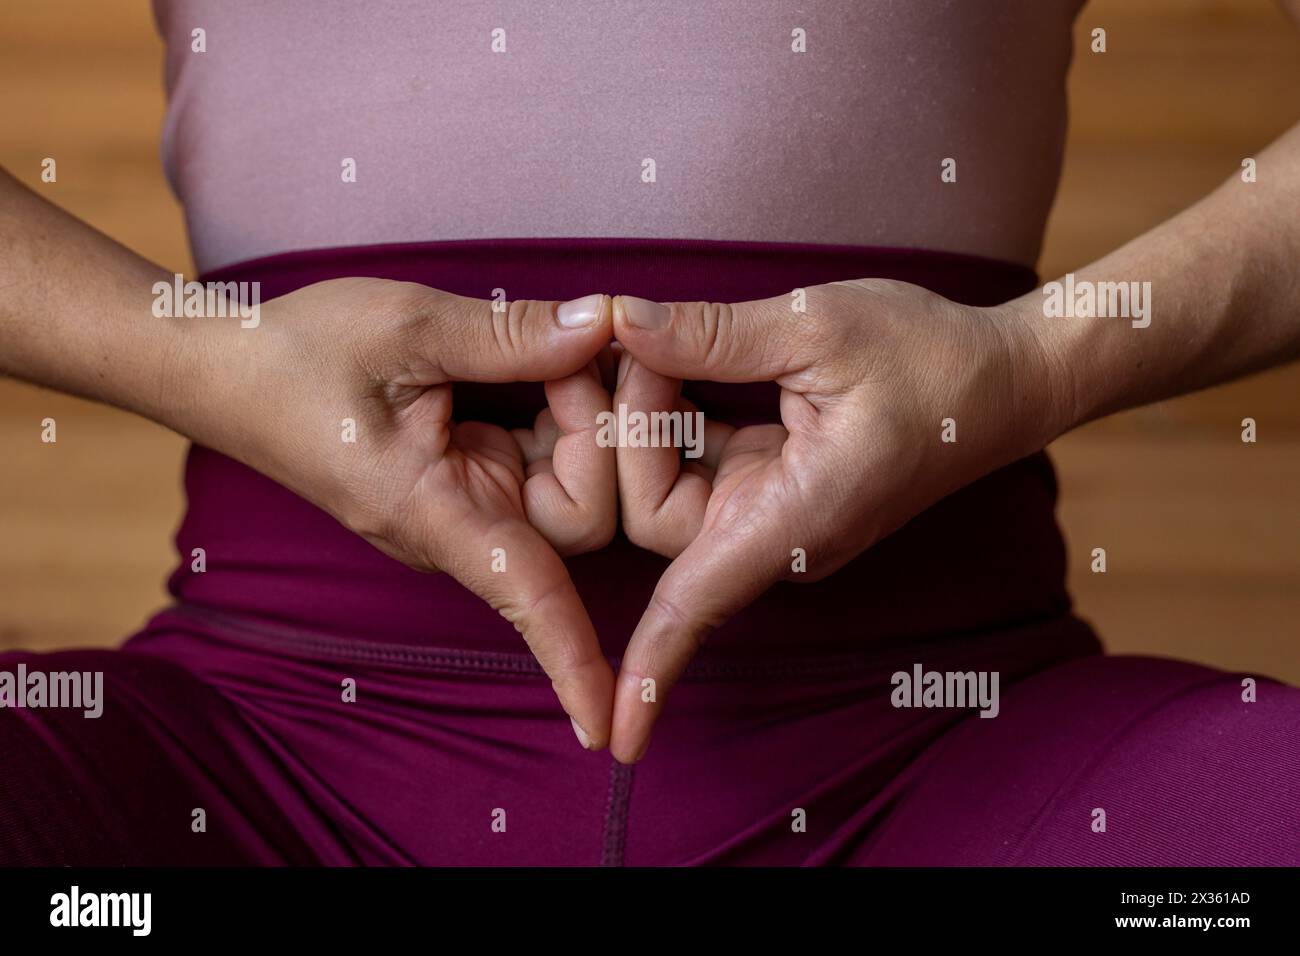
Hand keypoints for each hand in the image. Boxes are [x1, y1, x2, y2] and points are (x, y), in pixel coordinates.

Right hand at [198, 278, 618, 747]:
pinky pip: (550, 450)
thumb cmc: (299, 356)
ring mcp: (472, 499)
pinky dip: (561, 401)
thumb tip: (600, 324)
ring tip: (558, 339)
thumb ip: (508, 334)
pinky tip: (548, 355)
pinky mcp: (477, 470)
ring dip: (583, 406)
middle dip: (601, 427)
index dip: (573, 658)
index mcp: (434, 513)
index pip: (525, 596)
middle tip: (579, 343)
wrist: (233, 368)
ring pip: (575, 477)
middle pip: (585, 513)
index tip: (607, 733)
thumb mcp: (406, 328)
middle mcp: (462, 524)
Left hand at [608, 279, 1066, 761]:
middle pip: (653, 515)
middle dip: (628, 429)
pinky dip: (674, 416)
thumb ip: (715, 334)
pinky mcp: (773, 490)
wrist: (1004, 378)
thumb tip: (623, 322)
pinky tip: (673, 361)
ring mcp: (775, 518)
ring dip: (647, 417)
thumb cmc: (930, 355)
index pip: (699, 605)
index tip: (617, 740)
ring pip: (666, 489)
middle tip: (635, 339)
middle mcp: (781, 536)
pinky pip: (695, 467)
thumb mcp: (819, 326)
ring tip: (650, 340)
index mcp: (798, 517)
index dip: (650, 667)